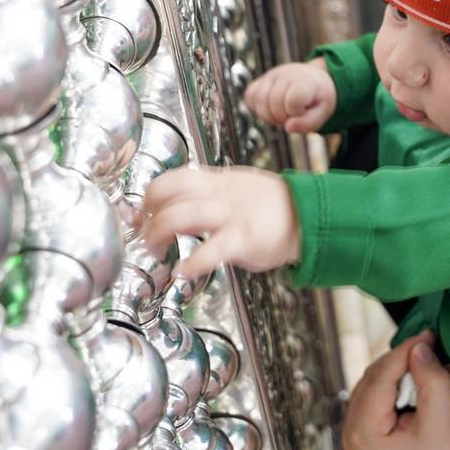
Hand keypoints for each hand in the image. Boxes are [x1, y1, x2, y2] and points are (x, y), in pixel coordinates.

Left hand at [141, 165, 300, 278]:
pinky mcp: (244, 239)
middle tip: (144, 235)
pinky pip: (214, 249)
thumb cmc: (269, 207)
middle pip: (171, 194)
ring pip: (185, 215)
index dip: (150, 195)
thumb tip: (172, 208)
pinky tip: (183, 271)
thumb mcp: (235, 188)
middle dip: (149, 217)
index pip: (173, 178)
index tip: (141, 212)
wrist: (307, 215)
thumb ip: (205, 195)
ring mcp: (232, 215)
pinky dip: (194, 262)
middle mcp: (220, 195)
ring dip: (160, 233)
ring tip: (155, 249)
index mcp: (217, 182)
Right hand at [244, 60, 336, 132]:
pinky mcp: (259, 80)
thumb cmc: (317, 98)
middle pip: (274, 103)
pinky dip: (258, 109)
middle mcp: (286, 74)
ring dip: (269, 116)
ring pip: (259, 101)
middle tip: (293, 115)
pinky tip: (271, 109)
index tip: (304, 110)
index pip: (293, 100)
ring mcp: (270, 76)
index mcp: (305, 81)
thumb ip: (308, 123)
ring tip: (283, 113)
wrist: (312, 80)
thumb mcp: (323, 112)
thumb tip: (288, 128)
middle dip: (283, 117)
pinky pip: (249, 97)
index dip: (297, 112)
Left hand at [342, 333, 449, 449]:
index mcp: (363, 435)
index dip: (404, 351)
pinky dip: (392, 378)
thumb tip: (419, 346)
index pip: (380, 378)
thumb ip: (431, 382)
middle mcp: (350, 434)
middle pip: (372, 377)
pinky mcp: (363, 431)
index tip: (428, 333)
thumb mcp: (441, 422)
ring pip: (372, 382)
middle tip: (428, 338)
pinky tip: (412, 370)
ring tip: (423, 352)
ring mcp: (354, 434)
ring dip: (395, 365)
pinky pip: (374, 392)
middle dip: (400, 356)